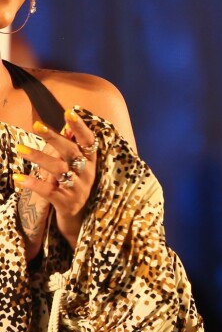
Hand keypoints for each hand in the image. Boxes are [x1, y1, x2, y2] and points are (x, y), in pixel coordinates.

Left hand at [14, 107, 97, 252]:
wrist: (81, 219)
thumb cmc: (77, 186)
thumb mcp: (81, 168)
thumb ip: (74, 149)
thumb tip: (67, 127)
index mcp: (92, 162)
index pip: (89, 141)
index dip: (81, 126)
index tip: (70, 111)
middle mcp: (87, 173)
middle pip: (70, 152)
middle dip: (54, 138)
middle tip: (37, 125)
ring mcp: (77, 188)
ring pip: (58, 170)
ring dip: (39, 158)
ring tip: (20, 149)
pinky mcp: (65, 202)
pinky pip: (48, 191)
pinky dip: (33, 184)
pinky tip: (18, 177)